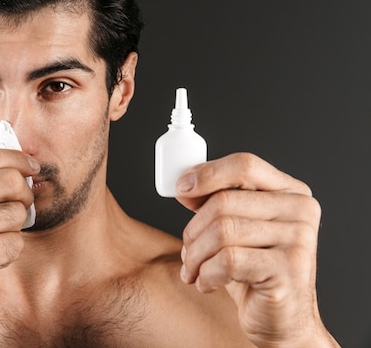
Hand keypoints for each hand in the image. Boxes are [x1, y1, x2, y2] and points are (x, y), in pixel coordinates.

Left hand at [176, 152, 337, 346]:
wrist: (280, 319)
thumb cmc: (253, 270)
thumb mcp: (236, 228)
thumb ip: (217, 201)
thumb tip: (186, 185)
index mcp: (290, 191)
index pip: (245, 165)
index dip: (207, 174)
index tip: (181, 189)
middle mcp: (300, 210)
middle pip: (224, 202)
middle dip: (194, 229)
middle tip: (187, 251)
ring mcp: (299, 240)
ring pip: (222, 231)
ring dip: (196, 255)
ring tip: (194, 270)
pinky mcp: (289, 270)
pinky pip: (228, 261)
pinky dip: (207, 274)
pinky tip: (207, 283)